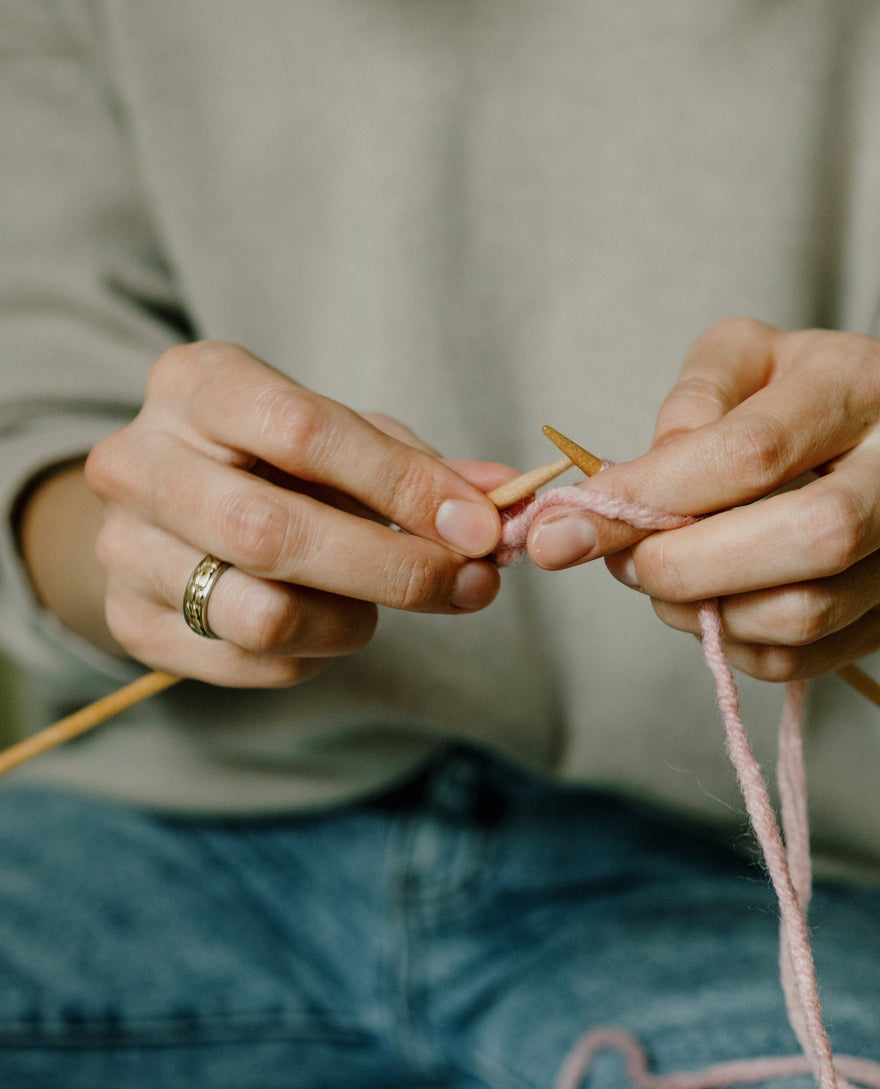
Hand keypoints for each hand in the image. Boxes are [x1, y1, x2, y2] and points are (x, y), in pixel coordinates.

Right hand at [79, 342, 510, 685]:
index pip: (305, 431)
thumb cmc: (277, 461)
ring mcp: (124, 547)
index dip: (404, 485)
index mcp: (199, 385)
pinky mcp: (132, 622)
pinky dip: (316, 654)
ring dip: (352, 620)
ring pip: (261, 614)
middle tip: (470, 584)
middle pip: (273, 531)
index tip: (480, 526)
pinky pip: (251, 662)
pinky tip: (328, 622)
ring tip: (378, 603)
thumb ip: (419, 466)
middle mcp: (139, 461)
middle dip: (395, 567)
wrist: (174, 505)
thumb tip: (503, 498)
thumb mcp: (345, 439)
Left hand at [527, 319, 879, 680]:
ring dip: (706, 611)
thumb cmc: (789, 402)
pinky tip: (707, 607)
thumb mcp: (737, 362)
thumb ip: (688, 407)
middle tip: (626, 564)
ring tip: (660, 581)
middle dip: (691, 565)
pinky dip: (732, 645)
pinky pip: (803, 658)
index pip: (755, 451)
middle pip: (812, 537)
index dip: (654, 494)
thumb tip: (629, 491)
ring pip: (806, 612)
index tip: (571, 522)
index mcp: (865, 381)